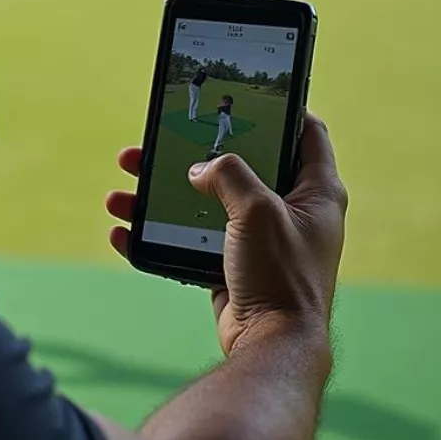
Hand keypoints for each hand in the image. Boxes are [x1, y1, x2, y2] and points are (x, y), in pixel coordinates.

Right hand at [105, 112, 346, 356]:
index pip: (306, 132)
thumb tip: (200, 168)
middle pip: (237, 164)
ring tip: (123, 186)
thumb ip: (228, 173)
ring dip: (160, 193)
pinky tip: (124, 229)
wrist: (270, 347)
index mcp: (317, 192)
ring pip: (203, 201)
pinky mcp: (231, 266)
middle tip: (158, 139)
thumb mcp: (256, 209)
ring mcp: (260, 240)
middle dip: (192, 151)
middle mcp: (292, 212)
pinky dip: (155, 233)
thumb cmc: (280, 276)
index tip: (250, 92)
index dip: (283, 107)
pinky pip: (187, 239)